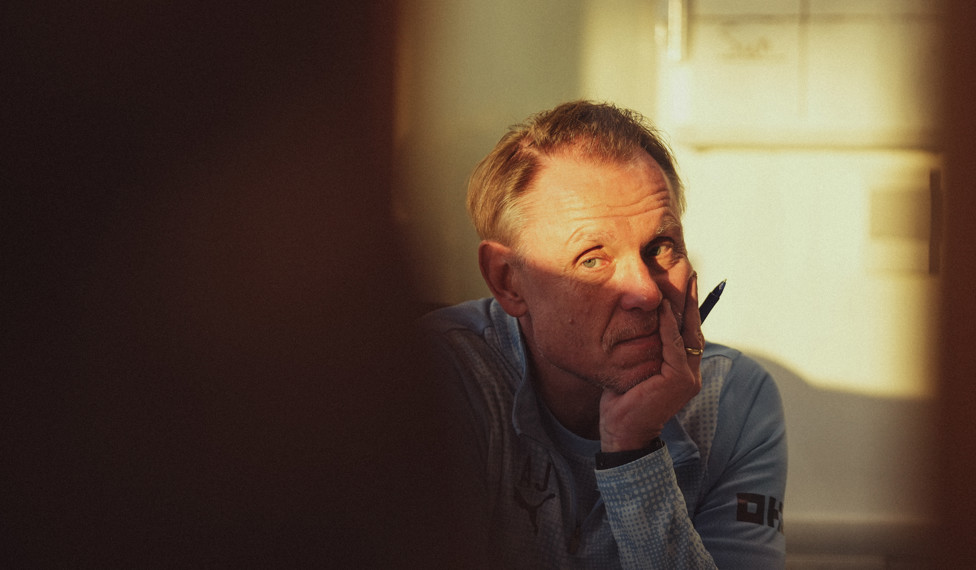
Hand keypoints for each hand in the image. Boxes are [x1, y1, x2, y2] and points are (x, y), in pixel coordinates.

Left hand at [598, 273, 703, 451]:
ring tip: (680, 281)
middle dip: (692, 299)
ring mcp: (688, 377)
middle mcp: (690, 372)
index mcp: (681, 370)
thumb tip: (631, 325)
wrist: (622, 433)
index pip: (686, 332)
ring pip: (686, 333)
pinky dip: (668, 324)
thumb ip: (639, 350)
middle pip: (693, 327)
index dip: (687, 308)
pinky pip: (674, 345)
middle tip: (690, 274)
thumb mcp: (632, 370)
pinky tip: (662, 306)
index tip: (684, 283)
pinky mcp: (679, 380)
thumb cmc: (622, 403)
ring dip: (682, 306)